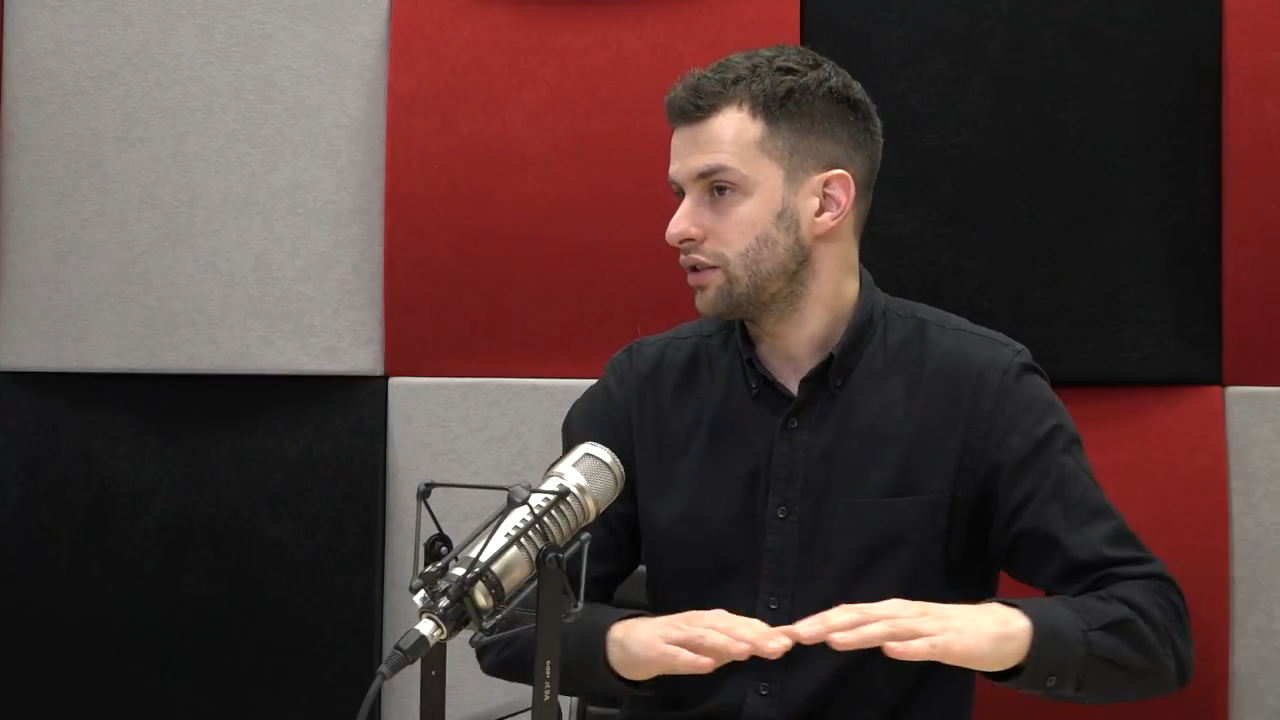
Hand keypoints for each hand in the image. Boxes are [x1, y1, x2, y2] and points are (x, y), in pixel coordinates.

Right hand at [605, 609, 794, 681]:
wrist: (629, 642)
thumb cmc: (677, 643)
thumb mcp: (710, 644)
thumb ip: (738, 644)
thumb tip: (774, 644)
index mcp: (712, 621)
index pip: (743, 624)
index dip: (766, 632)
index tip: (790, 641)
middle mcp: (697, 622)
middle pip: (728, 627)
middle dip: (754, 636)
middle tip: (778, 646)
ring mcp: (676, 633)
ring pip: (704, 636)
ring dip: (726, 643)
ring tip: (747, 651)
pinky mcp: (658, 647)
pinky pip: (675, 653)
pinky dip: (691, 659)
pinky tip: (706, 665)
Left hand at [778, 599, 1031, 672]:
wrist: (1000, 630)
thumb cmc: (947, 631)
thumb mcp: (906, 628)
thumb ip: (876, 628)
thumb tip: (838, 631)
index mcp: (891, 611)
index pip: (848, 613)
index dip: (818, 620)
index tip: (789, 630)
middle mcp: (904, 613)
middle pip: (860, 616)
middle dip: (827, 624)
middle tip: (797, 634)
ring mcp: (927, 626)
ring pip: (887, 628)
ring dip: (859, 634)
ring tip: (832, 641)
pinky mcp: (950, 642)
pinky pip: (927, 646)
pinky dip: (908, 648)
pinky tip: (890, 652)